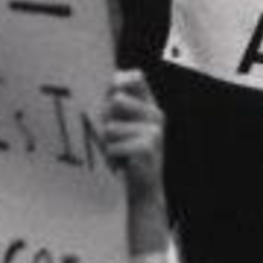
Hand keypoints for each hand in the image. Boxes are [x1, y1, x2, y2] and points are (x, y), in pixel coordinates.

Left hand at [102, 69, 166, 206]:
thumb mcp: (120, 124)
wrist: (143, 186)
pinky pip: (112, 147)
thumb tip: (114, 80)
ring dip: (108, 143)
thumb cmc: (126, 152)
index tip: (110, 92)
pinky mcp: (148, 146)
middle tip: (115, 137)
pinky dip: (112, 158)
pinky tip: (124, 164)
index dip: (118, 81)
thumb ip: (115, 102)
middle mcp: (156, 114)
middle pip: (116, 100)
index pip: (135, 77)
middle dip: (106, 120)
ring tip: (121, 152)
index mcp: (149, 105)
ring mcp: (154, 130)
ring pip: (111, 127)